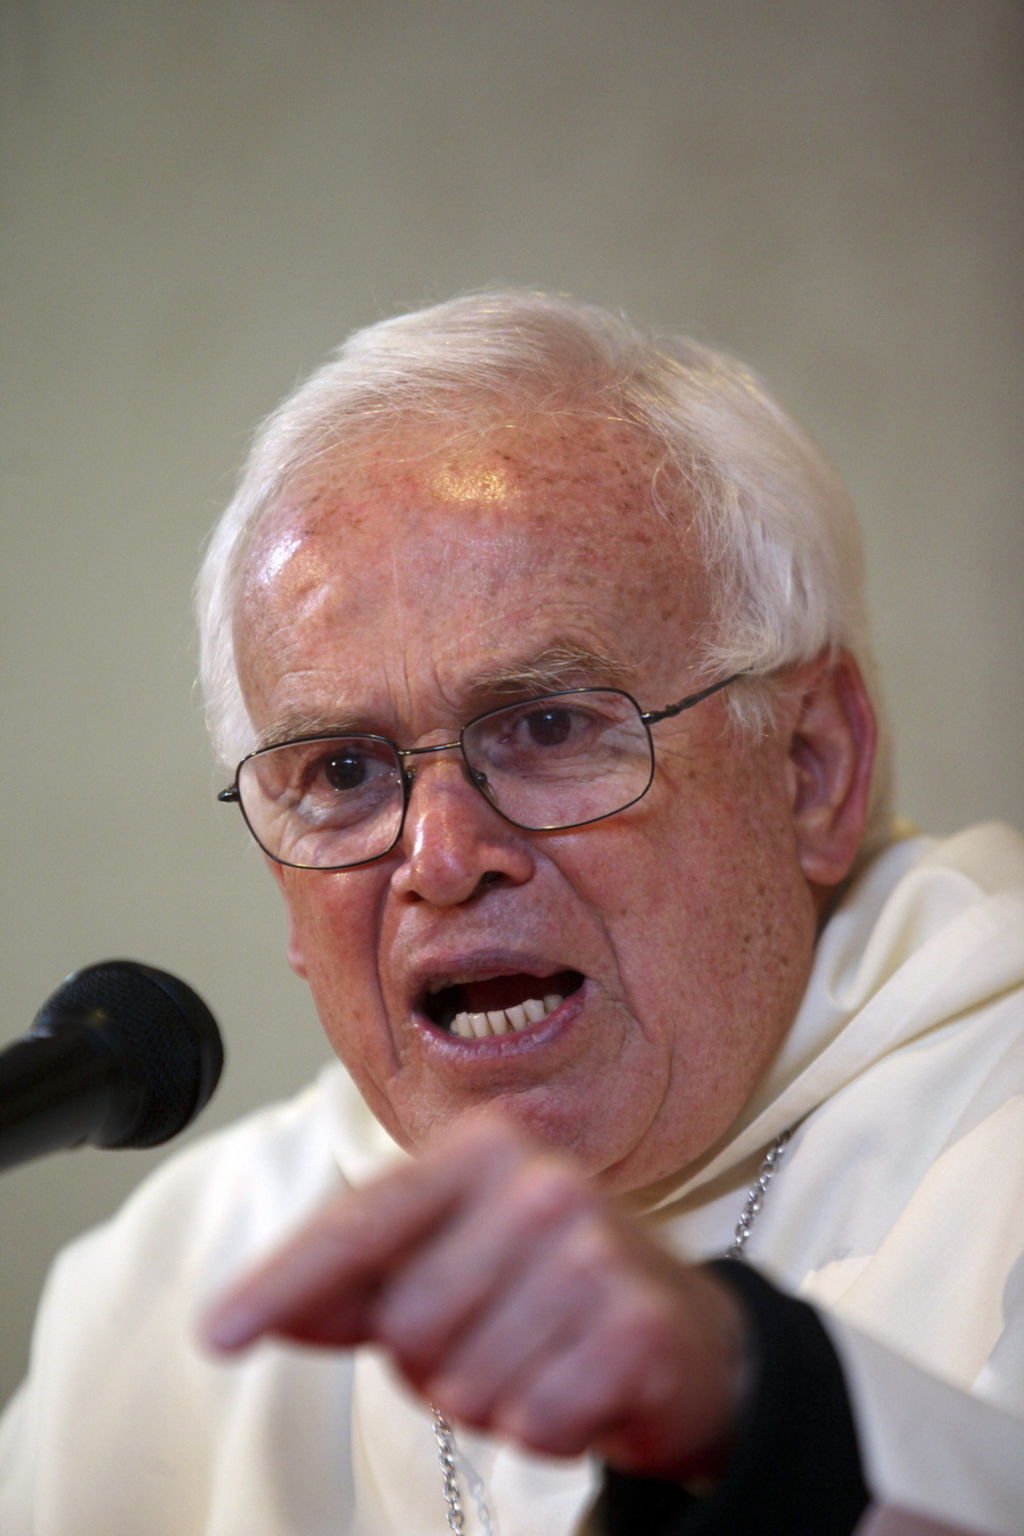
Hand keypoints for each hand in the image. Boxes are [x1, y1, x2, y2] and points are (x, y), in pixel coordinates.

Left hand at [202, 1111, 750, 1483]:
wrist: (685, 1341)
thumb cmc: (545, 1293)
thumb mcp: (447, 1270)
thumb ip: (349, 1286)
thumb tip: (251, 1310)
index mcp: (484, 1150)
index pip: (362, 1222)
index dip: (283, 1281)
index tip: (218, 1332)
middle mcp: (540, 1184)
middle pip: (405, 1323)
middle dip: (431, 1358)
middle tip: (494, 1335)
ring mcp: (595, 1251)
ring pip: (463, 1381)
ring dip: (488, 1396)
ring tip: (537, 1358)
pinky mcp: (636, 1328)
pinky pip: (529, 1422)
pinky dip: (542, 1427)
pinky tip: (577, 1386)